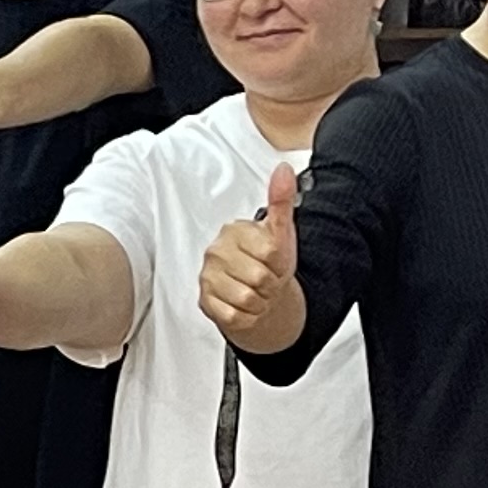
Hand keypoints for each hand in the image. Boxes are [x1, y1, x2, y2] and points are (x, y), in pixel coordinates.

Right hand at [197, 162, 303, 354]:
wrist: (256, 292)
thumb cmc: (268, 262)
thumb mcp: (281, 231)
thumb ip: (282, 200)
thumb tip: (283, 170)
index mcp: (234, 232)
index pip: (269, 252)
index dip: (280, 263)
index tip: (275, 262)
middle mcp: (215, 252)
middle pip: (259, 278)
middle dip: (270, 285)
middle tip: (266, 280)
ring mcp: (207, 277)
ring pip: (247, 299)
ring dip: (259, 302)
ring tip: (256, 293)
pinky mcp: (204, 301)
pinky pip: (234, 315)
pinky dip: (247, 316)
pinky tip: (245, 305)